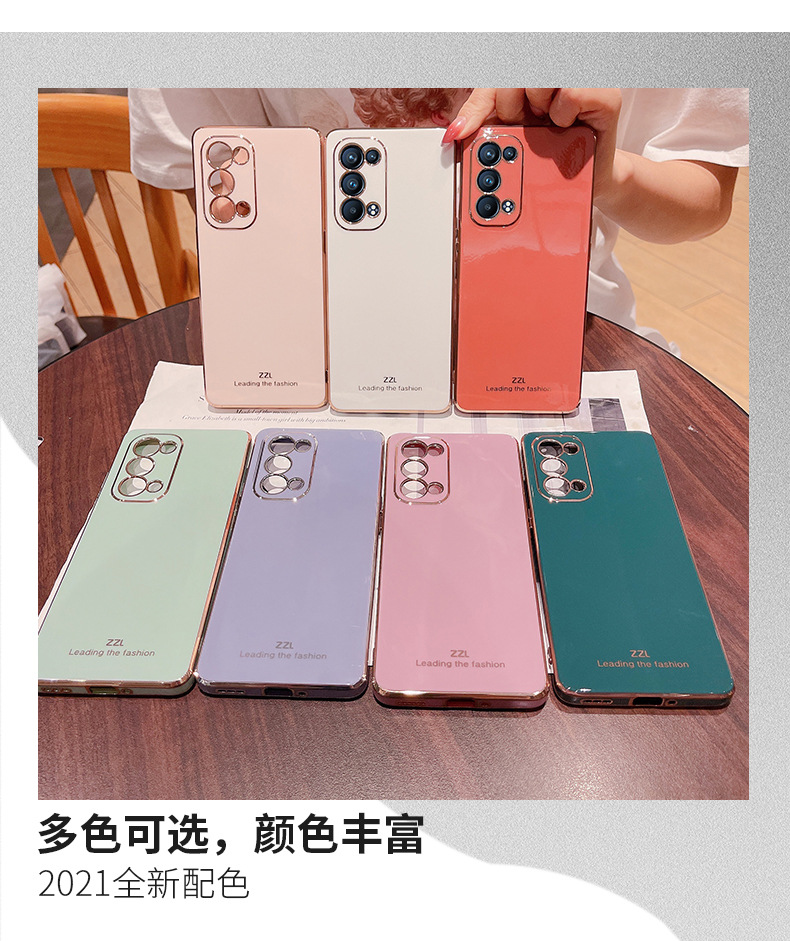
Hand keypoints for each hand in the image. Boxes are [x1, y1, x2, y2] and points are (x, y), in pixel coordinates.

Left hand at [444, 88, 621, 200]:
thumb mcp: (508, 142)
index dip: (475, 107)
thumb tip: (454, 132)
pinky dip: (563, 114)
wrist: (581, 187)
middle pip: (514, 76)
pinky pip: (571, 93)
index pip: (494, 81)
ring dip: (537, 107)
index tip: (459, 134)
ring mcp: (577, 81)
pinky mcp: (603, 95)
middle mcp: (552, 78)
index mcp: (527, 85)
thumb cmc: (548, 161)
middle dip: (510, 107)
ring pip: (541, 78)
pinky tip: (566, 126)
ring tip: (546, 124)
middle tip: (523, 124)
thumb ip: (483, 124)